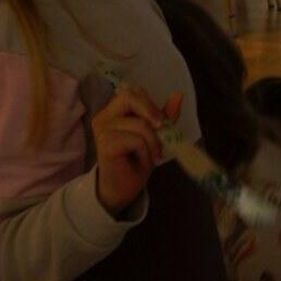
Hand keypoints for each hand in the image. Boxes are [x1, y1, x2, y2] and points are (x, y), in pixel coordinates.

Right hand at [93, 86, 180, 216]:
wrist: (123, 188)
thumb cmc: (136, 160)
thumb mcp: (154, 134)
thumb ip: (163, 115)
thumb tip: (178, 95)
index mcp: (114, 111)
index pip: (133, 92)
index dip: (150, 103)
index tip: (161, 122)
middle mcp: (104, 117)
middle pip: (130, 97)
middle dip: (151, 112)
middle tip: (161, 130)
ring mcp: (102, 129)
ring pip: (140, 124)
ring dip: (153, 142)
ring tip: (152, 156)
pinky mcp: (105, 144)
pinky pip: (136, 140)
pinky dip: (145, 152)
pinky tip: (142, 162)